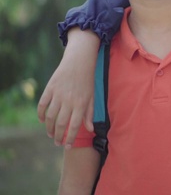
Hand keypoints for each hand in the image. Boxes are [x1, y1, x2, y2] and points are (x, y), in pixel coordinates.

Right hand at [37, 28, 99, 147]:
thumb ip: (89, 114)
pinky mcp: (50, 88)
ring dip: (49, 128)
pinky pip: (42, 104)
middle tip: (57, 143)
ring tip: (51, 134)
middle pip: (61, 124)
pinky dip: (41, 114)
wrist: (79, 62)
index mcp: (81, 104)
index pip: (74, 126)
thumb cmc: (88, 81)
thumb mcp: (92, 97)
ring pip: (50, 116)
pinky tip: (43, 120)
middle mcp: (69, 101)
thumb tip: (90, 129)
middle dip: (58, 136)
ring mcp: (58, 95)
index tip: (67, 146)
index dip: (69, 138)